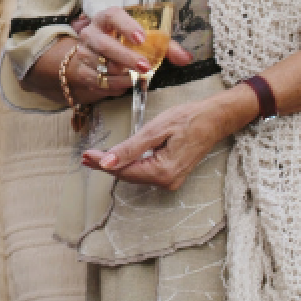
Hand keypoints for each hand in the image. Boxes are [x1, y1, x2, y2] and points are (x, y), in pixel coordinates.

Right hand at [76, 8, 191, 78]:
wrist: (94, 58)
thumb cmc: (124, 44)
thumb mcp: (144, 41)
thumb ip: (166, 47)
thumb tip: (186, 58)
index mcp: (106, 19)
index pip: (113, 16)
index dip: (127, 26)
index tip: (142, 39)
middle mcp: (91, 33)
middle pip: (105, 44)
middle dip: (126, 57)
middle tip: (146, 67)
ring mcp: (85, 53)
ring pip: (103, 67)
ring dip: (123, 75)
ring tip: (137, 78)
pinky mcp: (82, 72)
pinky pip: (100, 82)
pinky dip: (116, 86)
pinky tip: (125, 83)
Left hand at [81, 93, 237, 190]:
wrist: (214, 119)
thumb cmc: (188, 119)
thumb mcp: (155, 130)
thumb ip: (129, 149)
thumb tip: (105, 163)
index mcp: (162, 172)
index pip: (123, 171)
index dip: (102, 164)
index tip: (85, 155)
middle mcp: (166, 182)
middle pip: (128, 175)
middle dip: (106, 165)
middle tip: (85, 157)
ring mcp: (170, 180)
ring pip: (136, 174)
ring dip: (116, 165)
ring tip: (95, 157)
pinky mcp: (171, 174)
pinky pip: (145, 171)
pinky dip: (130, 164)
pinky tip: (117, 159)